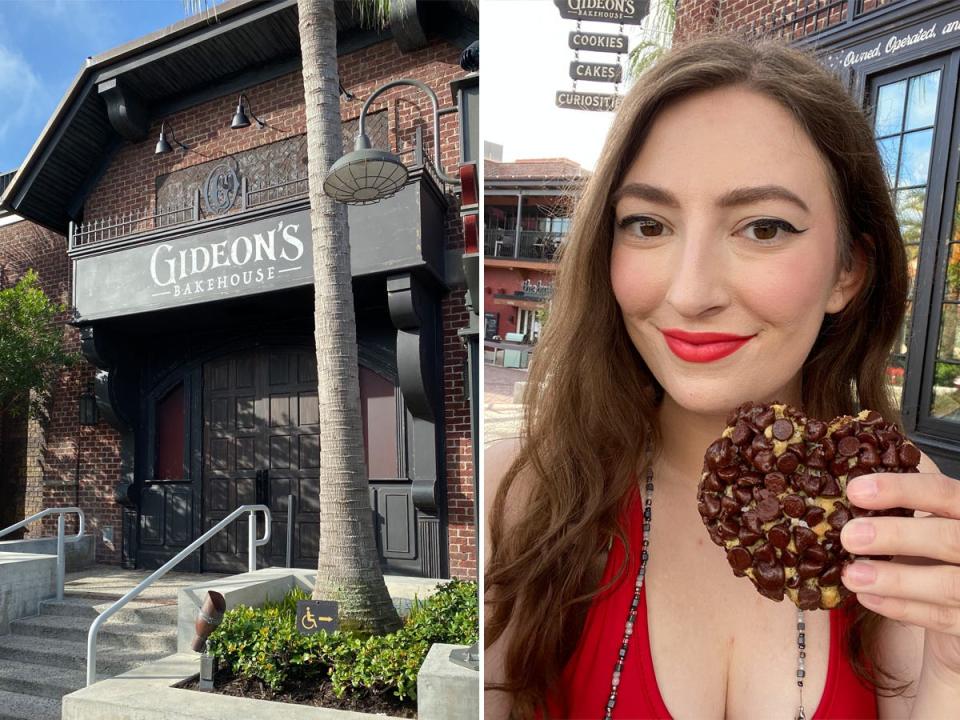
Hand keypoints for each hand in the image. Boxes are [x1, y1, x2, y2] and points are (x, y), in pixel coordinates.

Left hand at [839, 472, 959, 677]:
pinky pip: (940, 617)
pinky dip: (901, 607)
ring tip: (852, 575)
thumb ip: (904, 506)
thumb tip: (849, 491)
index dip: (900, 489)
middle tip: (849, 537)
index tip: (855, 491)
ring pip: (947, 584)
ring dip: (894, 579)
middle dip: (896, 536)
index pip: (943, 492)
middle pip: (949, 539)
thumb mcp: (928, 524)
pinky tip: (867, 597)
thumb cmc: (939, 554)